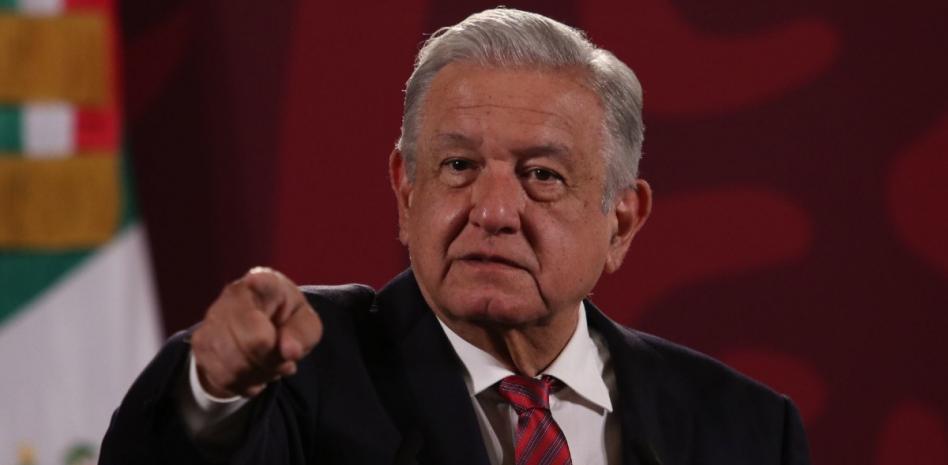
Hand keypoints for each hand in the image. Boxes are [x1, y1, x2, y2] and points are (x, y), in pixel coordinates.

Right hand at [190, 267, 322, 397]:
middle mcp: (232, 296)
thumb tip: (289, 351)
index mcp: (264, 282)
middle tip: (283, 361)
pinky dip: (242, 382)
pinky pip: (222, 376)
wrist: (257, 329)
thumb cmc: (286, 321)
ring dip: (258, 374)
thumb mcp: (306, 323)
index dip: (257, 283)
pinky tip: (252, 371)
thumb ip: (304, 334)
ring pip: (235, 365)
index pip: (259, 282)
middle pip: (252, 342)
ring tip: (268, 365)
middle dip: (272, 360)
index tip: (255, 281)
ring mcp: (211, 319)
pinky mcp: (199, 343)